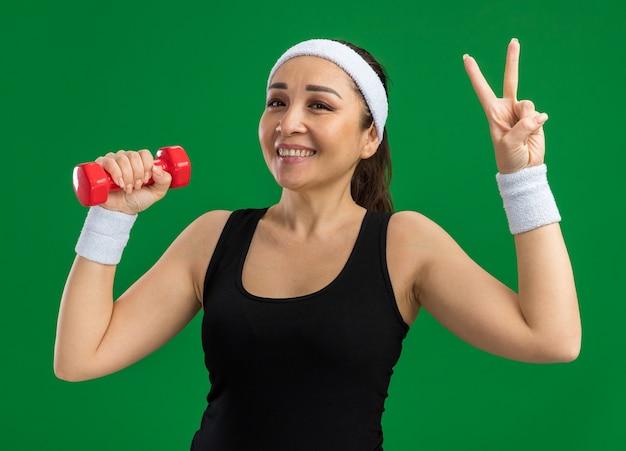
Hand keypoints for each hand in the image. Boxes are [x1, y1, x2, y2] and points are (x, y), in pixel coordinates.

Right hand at [95, 149, 171, 213]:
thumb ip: (165, 181)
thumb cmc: (137, 200)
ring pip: (122, 159)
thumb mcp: (156, 192)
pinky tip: (119, 183)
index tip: (146, 180)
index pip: (144, 153)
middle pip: (133, 155)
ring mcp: (112, 161)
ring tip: (128, 188)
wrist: (121, 211)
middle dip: (138, 174)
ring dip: (128, 176)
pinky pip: (109, 162)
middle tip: (137, 187)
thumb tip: (157, 168)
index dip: (147, 166)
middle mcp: (125, 158)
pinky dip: (116, 173)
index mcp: (139, 161)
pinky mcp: (100, 167)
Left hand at [464, 38, 547, 173]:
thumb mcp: (509, 144)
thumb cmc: (509, 158)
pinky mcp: (536, 118)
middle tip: (514, 41)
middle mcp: (507, 109)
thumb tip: (539, 115)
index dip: (475, 74)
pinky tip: (533, 134)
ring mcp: (522, 112)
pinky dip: (537, 124)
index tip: (466, 58)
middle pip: (511, 80)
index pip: (482, 89)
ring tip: (523, 134)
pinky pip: (538, 114)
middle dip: (512, 60)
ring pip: (528, 104)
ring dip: (527, 119)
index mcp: (493, 112)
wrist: (524, 169)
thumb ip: (522, 127)